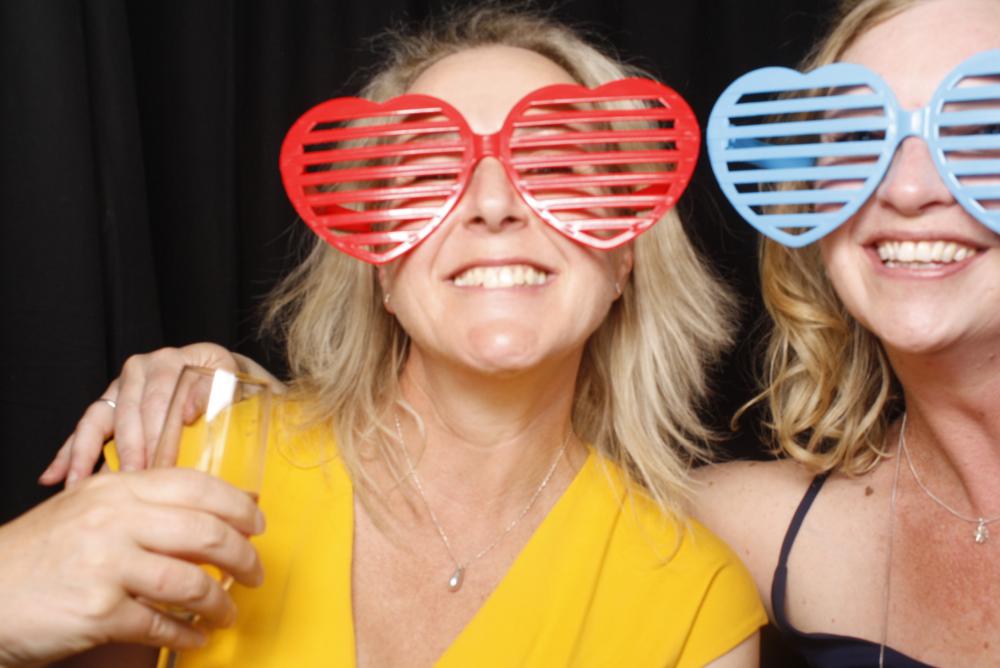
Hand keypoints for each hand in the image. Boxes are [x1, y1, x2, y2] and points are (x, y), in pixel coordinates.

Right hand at [0, 467, 264, 665]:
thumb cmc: (38, 554)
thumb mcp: (88, 508)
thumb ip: (143, 504)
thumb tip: (210, 510)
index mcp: (117, 489)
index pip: (196, 486)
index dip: (237, 506)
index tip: (258, 524)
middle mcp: (114, 520)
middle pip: (205, 532)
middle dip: (243, 556)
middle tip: (254, 572)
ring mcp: (106, 565)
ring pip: (190, 581)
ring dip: (220, 601)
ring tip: (228, 610)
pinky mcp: (98, 611)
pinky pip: (160, 622)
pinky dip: (186, 632)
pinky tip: (195, 636)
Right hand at [39, 343, 281, 486]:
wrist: (225, 382)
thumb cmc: (244, 395)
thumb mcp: (261, 393)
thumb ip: (267, 399)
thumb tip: (262, 411)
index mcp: (203, 357)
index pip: (189, 377)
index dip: (182, 402)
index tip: (181, 426)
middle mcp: (163, 362)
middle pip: (146, 401)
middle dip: (142, 439)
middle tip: (144, 475)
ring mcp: (131, 381)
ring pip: (111, 414)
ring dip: (101, 450)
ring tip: (96, 484)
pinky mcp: (110, 401)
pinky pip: (87, 426)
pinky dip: (71, 452)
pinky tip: (59, 478)